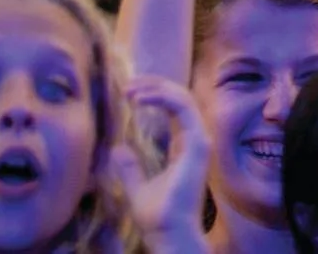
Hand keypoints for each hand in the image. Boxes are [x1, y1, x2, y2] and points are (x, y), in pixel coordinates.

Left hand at [110, 76, 212, 251]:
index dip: (155, 94)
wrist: (169, 233)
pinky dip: (163, 97)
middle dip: (155, 85)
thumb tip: (118, 150)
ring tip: (131, 90)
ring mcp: (199, 140)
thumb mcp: (137, 188)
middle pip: (180, 97)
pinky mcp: (197, 144)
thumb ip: (130, 168)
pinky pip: (183, 108)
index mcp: (185, 147)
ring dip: (157, 88)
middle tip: (128, 85)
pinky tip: (140, 99)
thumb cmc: (158, 217)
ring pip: (183, 98)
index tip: (129, 94)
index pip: (176, 108)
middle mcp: (195, 140)